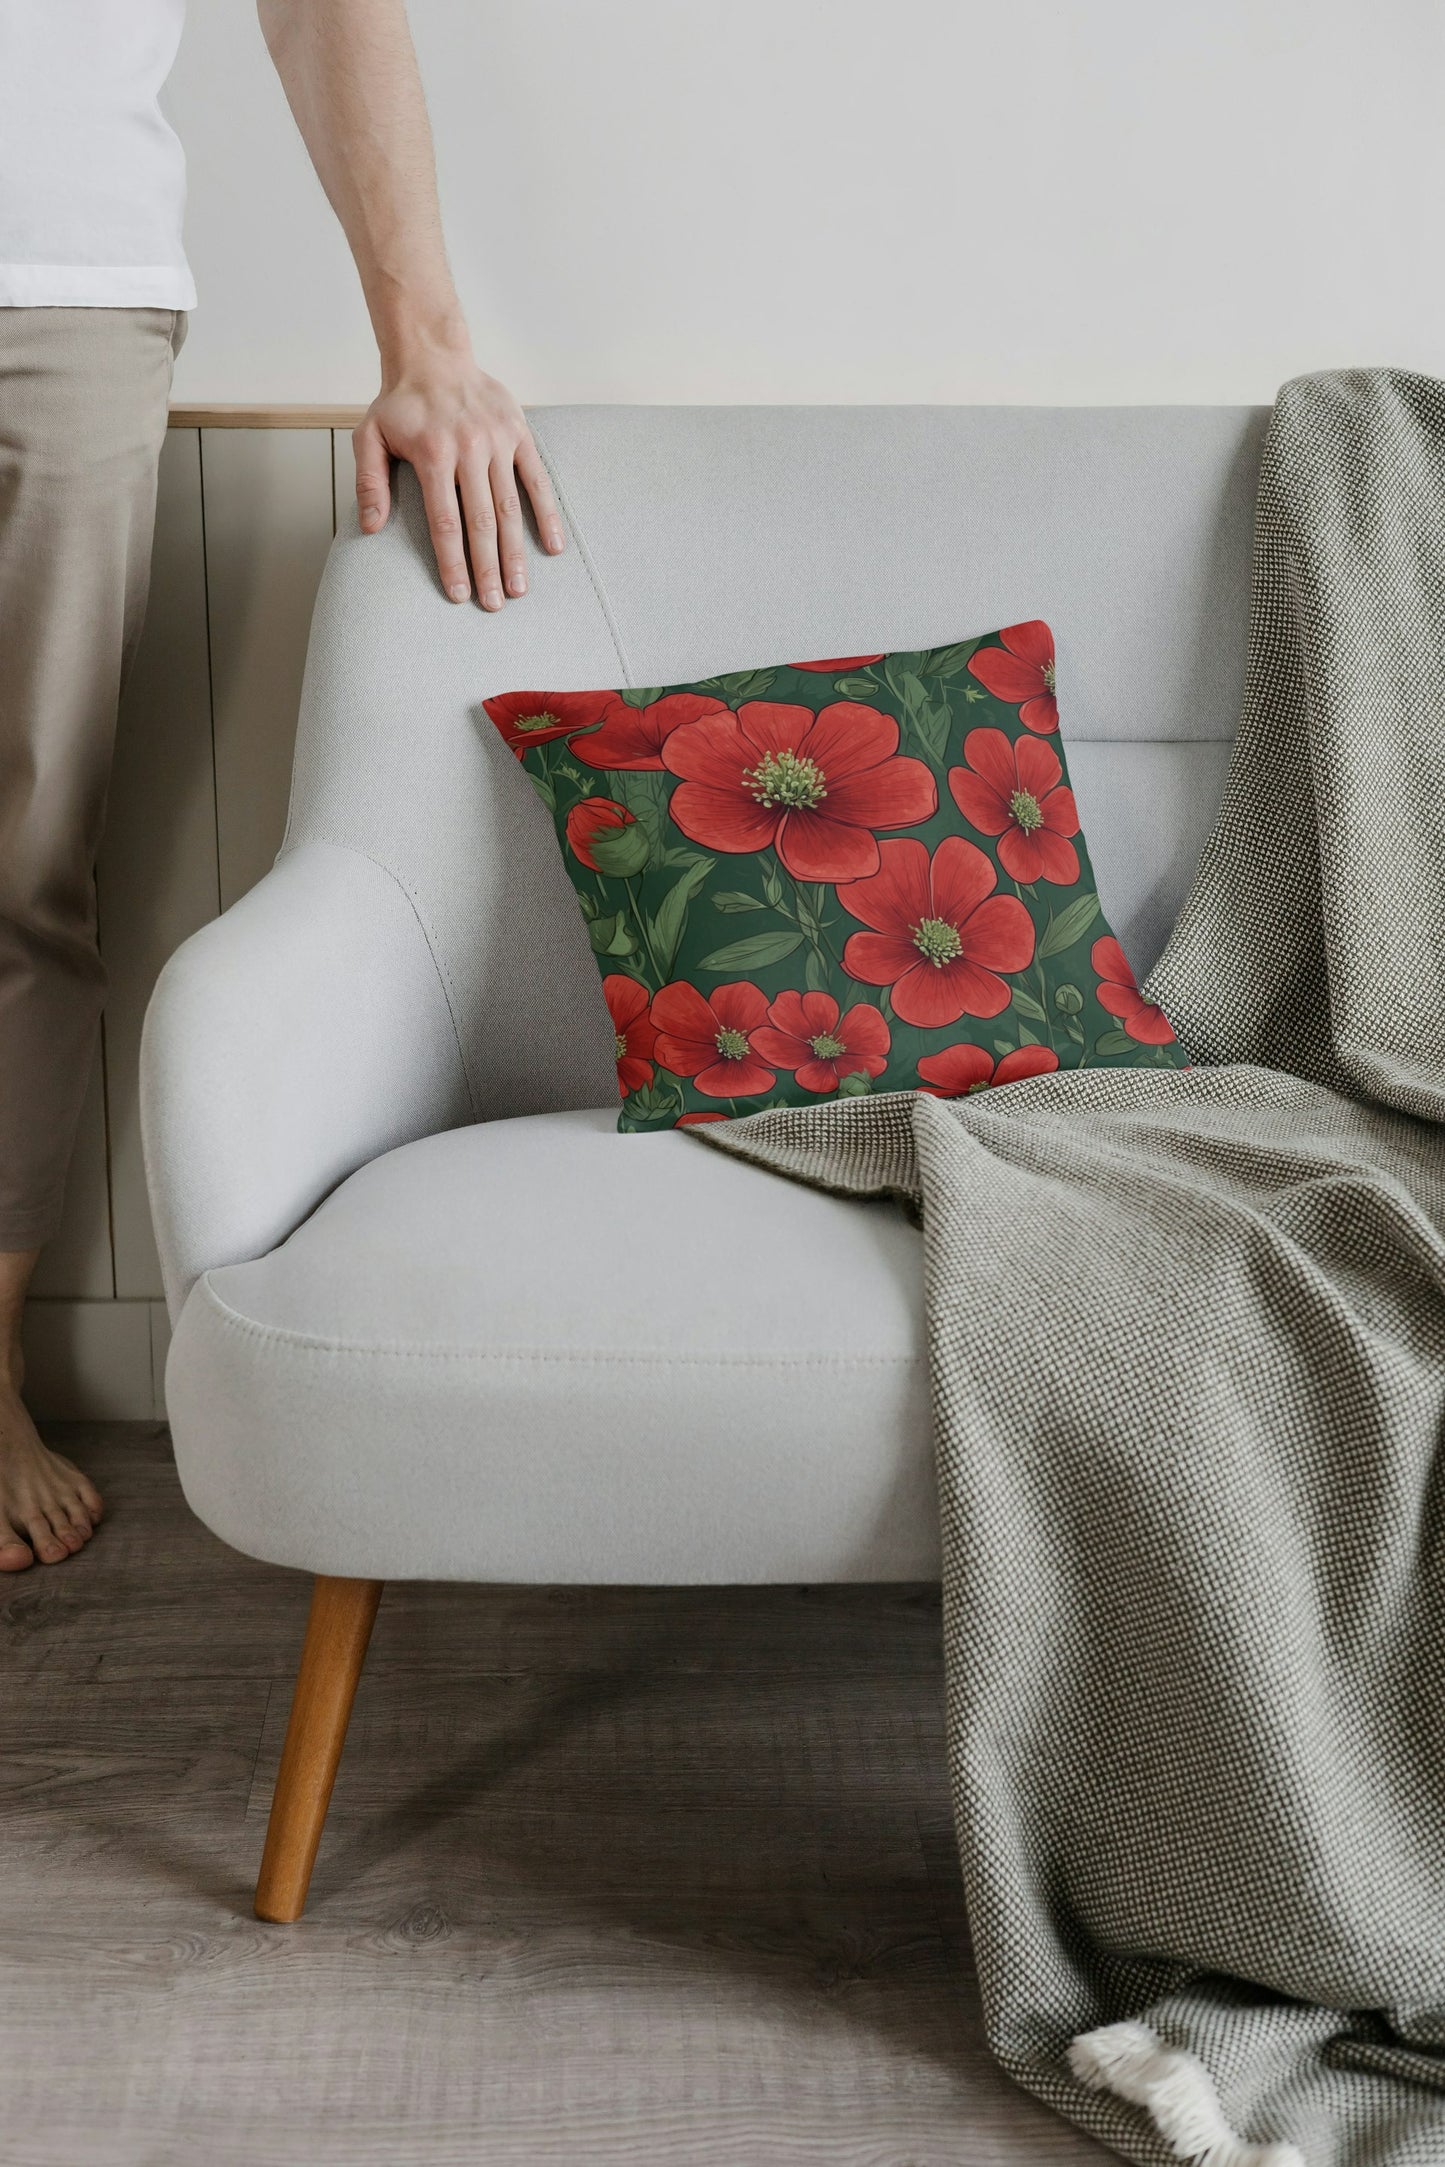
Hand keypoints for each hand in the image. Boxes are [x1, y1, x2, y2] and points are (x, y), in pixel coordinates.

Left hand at [352, 348, 564, 606]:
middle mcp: (469, 449)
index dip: (453, 561)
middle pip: (481, 521)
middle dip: (488, 567)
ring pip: (510, 507)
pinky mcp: (518, 435)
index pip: (445, 521)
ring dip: (516, 551)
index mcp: (433, 454)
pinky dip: (547, 515)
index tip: (460, 594)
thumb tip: (370, 528)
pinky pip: (537, 480)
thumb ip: (369, 482)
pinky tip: (553, 547)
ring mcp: (497, 442)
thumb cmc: (400, 405)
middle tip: (494, 604)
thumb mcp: (369, 436)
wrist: (433, 356)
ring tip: (518, 588)